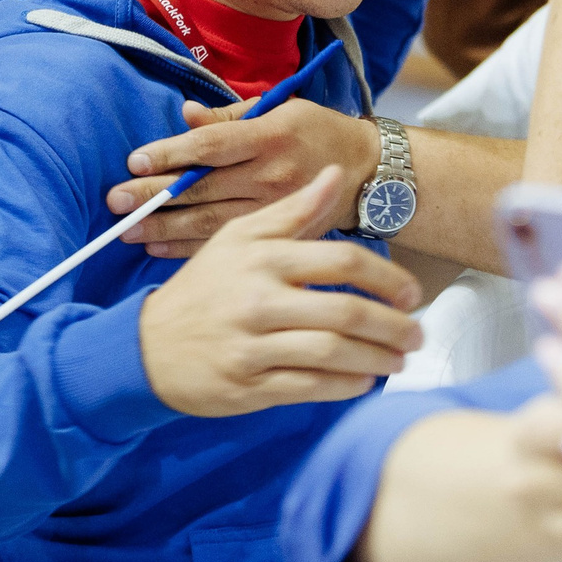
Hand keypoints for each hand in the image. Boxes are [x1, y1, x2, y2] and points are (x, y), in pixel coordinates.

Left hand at [105, 97, 381, 257]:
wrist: (366, 173)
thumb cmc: (315, 132)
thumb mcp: (279, 109)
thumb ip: (230, 118)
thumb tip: (186, 116)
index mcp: (269, 135)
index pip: (210, 146)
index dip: (170, 154)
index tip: (134, 161)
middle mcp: (270, 174)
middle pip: (202, 188)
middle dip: (154, 196)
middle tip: (114, 201)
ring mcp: (274, 209)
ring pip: (209, 222)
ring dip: (165, 227)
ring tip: (129, 229)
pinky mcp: (278, 235)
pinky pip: (226, 243)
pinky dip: (189, 247)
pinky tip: (160, 247)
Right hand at [139, 166, 423, 416]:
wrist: (146, 346)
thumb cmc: (204, 288)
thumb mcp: (238, 238)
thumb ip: (291, 210)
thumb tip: (334, 175)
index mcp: (263, 258)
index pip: (341, 262)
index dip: (386, 277)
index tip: (411, 293)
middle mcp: (259, 300)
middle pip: (345, 312)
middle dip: (392, 326)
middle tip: (416, 334)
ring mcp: (253, 346)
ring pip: (332, 353)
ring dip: (376, 359)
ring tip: (398, 361)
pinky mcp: (249, 386)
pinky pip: (310, 387)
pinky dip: (345, 386)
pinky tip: (364, 382)